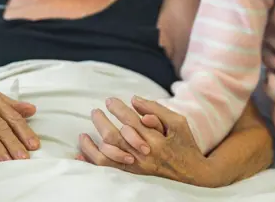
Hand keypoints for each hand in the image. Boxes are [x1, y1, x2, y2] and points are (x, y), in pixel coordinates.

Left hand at [78, 96, 218, 186]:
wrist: (193, 174)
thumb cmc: (185, 144)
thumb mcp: (178, 123)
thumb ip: (157, 109)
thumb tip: (134, 99)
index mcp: (156, 141)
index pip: (131, 121)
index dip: (118, 109)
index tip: (109, 100)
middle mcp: (144, 155)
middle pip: (115, 137)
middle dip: (101, 122)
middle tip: (95, 111)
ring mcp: (137, 167)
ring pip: (107, 156)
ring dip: (92, 144)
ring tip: (82, 134)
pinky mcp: (133, 175)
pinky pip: (108, 170)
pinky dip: (93, 162)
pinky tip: (81, 155)